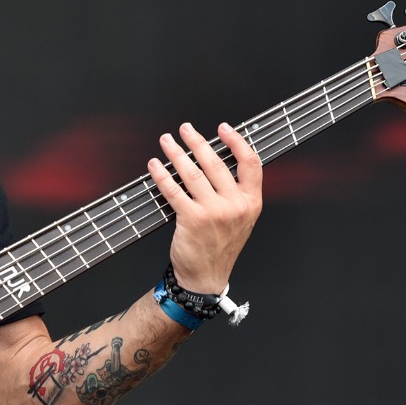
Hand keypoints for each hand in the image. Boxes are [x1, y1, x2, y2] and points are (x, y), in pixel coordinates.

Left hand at [147, 122, 262, 295]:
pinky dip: (161, 176)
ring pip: (193, 174)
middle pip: (216, 163)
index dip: (237, 141)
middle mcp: (235, 205)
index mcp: (251, 202)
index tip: (223, 128)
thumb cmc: (220, 245)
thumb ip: (236, 192)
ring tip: (167, 141)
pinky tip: (154, 166)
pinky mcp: (192, 219)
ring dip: (176, 153)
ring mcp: (214, 212)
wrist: (206, 275)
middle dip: (197, 142)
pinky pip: (174, 191)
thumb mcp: (241, 218)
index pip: (250, 163)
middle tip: (185, 129)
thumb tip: (217, 160)